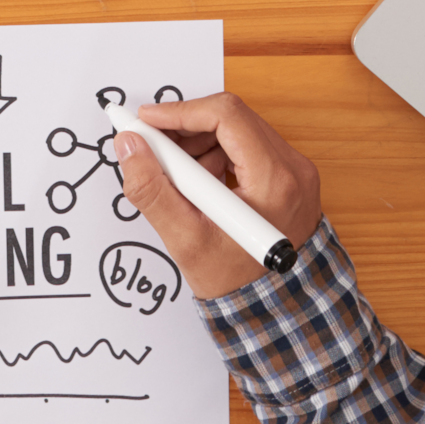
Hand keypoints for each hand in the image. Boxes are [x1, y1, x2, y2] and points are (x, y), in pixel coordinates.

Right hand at [111, 93, 321, 299]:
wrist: (274, 310)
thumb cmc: (236, 283)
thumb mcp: (185, 240)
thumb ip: (152, 191)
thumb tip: (129, 146)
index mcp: (276, 180)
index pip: (226, 117)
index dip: (180, 113)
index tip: (146, 122)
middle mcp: (294, 169)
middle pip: (232, 119)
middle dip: (185, 127)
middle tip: (152, 147)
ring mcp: (295, 172)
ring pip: (239, 130)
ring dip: (199, 142)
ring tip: (175, 175)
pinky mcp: (290, 178)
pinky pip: (248, 147)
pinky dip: (217, 154)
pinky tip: (198, 181)